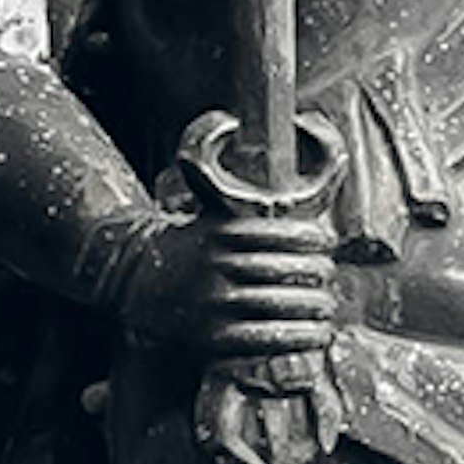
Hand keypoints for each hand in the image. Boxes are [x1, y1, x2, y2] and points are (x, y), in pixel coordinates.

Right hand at [123, 113, 338, 367]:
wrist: (132, 283)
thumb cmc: (185, 245)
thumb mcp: (205, 209)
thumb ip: (230, 184)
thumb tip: (233, 125)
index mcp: (219, 231)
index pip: (283, 233)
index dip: (313, 239)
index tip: (327, 244)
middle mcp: (215, 265)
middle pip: (286, 270)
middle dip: (316, 275)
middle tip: (331, 279)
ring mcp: (212, 302)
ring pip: (280, 305)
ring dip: (313, 309)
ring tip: (328, 308)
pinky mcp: (211, 337)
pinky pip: (266, 338)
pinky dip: (298, 337)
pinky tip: (316, 335)